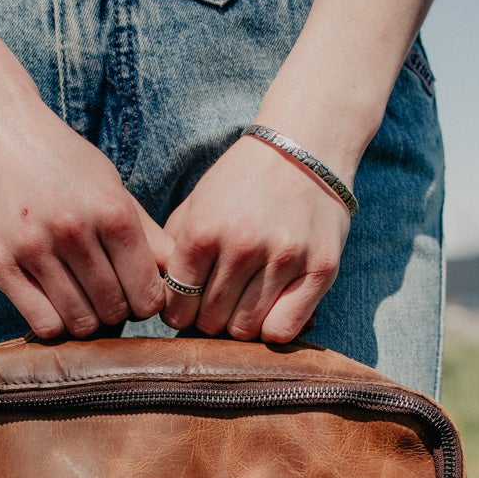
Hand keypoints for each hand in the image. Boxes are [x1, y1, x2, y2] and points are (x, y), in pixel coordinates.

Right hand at [0, 84, 167, 338]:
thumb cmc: (62, 161)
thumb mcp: (111, 186)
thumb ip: (147, 235)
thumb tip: (179, 279)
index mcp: (111, 211)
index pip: (146, 293)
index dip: (146, 303)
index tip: (136, 294)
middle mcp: (74, 231)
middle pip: (114, 310)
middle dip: (117, 311)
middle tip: (107, 296)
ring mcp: (34, 249)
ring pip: (80, 322)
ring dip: (87, 320)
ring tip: (82, 299)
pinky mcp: (1, 265)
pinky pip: (43, 323)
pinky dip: (56, 323)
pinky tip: (56, 303)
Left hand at [160, 136, 352, 342]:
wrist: (304, 148)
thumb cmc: (243, 181)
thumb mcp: (197, 203)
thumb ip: (172, 248)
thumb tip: (158, 298)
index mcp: (204, 229)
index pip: (179, 304)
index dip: (179, 312)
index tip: (188, 307)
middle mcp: (243, 246)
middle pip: (211, 321)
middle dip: (209, 318)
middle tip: (218, 303)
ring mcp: (284, 258)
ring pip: (245, 329)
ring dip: (240, 323)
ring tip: (243, 304)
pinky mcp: (319, 270)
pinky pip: (283, 329)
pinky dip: (272, 328)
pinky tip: (270, 310)